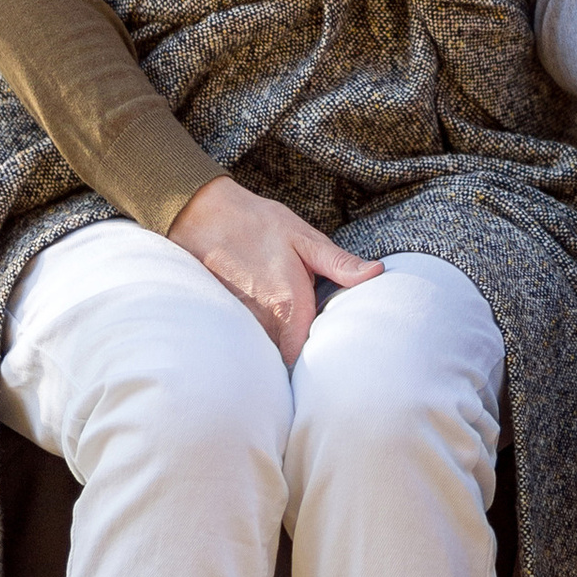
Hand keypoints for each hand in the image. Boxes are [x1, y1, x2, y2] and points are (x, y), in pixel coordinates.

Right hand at [170, 173, 381, 364]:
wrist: (201, 214)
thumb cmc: (256, 223)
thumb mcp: (304, 238)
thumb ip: (340, 264)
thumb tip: (376, 274)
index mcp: (289, 306)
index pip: (304, 359)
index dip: (316, 363)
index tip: (327, 358)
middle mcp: (262, 322)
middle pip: (283, 358)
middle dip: (297, 355)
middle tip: (314, 345)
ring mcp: (238, 324)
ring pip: (263, 349)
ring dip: (275, 344)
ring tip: (289, 329)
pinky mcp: (222, 319)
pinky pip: (244, 337)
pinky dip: (254, 335)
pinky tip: (260, 315)